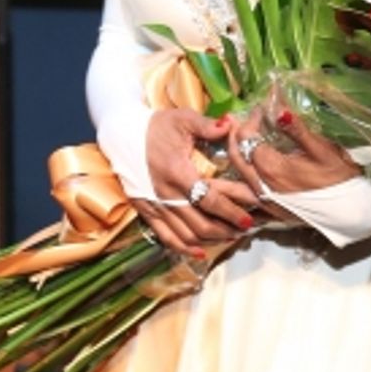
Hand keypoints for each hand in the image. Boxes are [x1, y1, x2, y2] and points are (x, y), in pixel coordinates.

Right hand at [135, 108, 260, 257]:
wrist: (121, 135)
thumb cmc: (155, 126)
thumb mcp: (182, 119)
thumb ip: (207, 125)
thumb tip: (231, 125)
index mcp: (177, 172)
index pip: (210, 200)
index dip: (231, 212)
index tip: (249, 219)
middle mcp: (166, 194)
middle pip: (201, 224)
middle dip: (226, 230)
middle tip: (245, 229)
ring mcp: (155, 205)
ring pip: (186, 235)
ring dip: (210, 240)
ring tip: (230, 236)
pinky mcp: (146, 211)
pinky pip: (166, 237)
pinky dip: (184, 248)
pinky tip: (201, 252)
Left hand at [225, 106, 359, 214]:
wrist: (349, 211)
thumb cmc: (339, 178)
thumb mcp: (321, 149)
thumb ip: (296, 130)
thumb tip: (279, 108)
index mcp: (272, 167)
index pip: (247, 138)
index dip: (250, 120)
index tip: (260, 109)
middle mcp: (261, 185)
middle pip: (235, 157)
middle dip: (233, 136)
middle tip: (236, 121)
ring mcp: (264, 201)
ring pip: (234, 180)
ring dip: (229, 162)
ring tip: (229, 146)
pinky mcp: (270, 211)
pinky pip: (244, 199)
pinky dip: (235, 188)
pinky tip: (234, 182)